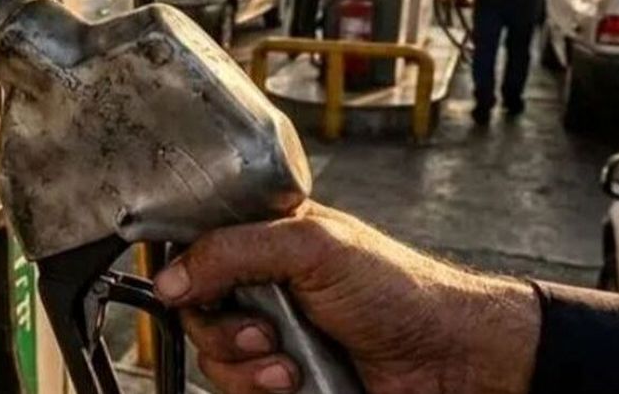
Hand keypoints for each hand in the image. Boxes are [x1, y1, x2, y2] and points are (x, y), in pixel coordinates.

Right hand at [153, 203, 540, 393]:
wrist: (448, 361)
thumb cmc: (400, 290)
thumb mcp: (312, 249)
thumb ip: (233, 252)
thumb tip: (170, 277)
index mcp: (268, 239)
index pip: (197, 248)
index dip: (186, 271)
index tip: (187, 288)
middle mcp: (264, 287)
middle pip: (195, 310)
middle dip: (222, 330)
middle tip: (263, 331)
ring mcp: (272, 336)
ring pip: (213, 357)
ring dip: (246, 366)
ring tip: (289, 362)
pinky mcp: (282, 380)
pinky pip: (239, 389)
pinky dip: (261, 389)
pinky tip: (297, 380)